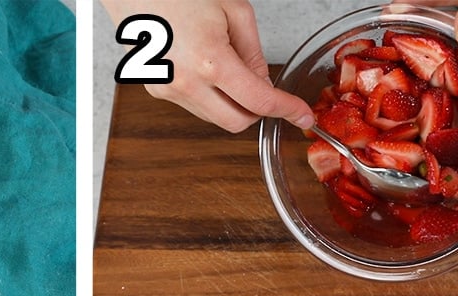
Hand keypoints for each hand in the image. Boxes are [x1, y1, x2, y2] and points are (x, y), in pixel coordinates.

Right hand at [101, 0, 314, 132]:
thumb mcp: (233, 10)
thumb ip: (253, 52)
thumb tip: (262, 82)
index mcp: (210, 60)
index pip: (259, 101)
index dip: (287, 110)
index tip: (301, 116)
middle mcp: (186, 83)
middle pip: (236, 123)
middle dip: (256, 111)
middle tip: (263, 88)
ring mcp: (168, 90)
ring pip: (214, 117)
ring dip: (230, 102)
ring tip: (222, 63)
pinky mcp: (156, 91)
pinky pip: (194, 105)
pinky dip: (208, 95)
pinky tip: (202, 66)